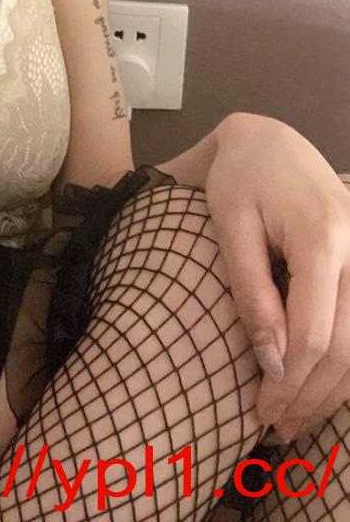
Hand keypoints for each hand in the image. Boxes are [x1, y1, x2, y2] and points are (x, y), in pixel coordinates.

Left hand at [204, 113, 349, 444]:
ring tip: (294, 418)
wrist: (270, 141)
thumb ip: (250, 290)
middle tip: (274, 426)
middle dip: (311, 396)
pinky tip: (318, 387)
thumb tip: (271, 360)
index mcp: (321, 237)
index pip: (314, 332)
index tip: (260, 410)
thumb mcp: (229, 225)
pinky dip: (347, 366)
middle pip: (348, 348)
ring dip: (332, 390)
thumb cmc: (240, 178)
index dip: (288, 381)